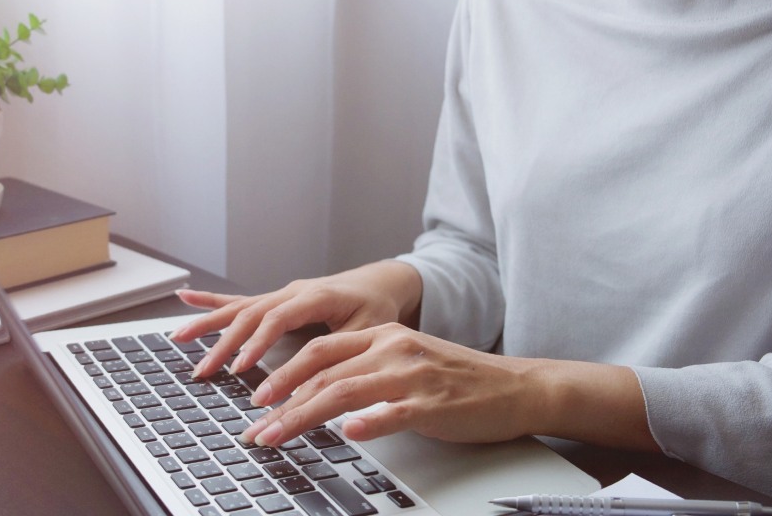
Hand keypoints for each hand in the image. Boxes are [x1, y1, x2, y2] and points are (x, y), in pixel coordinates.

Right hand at [170, 260, 421, 377]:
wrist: (379, 282)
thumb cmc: (376, 306)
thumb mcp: (368, 331)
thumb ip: (341, 353)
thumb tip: (315, 386)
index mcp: (316, 295)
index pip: (278, 318)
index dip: (257, 343)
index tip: (241, 368)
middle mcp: (292, 291)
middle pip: (250, 315)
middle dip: (224, 344)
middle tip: (205, 372)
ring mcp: (281, 294)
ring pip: (240, 308)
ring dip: (209, 324)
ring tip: (180, 338)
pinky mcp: (275, 300)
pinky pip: (240, 301)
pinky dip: (211, 301)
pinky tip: (186, 298)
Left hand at [239, 323, 543, 446]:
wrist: (516, 386)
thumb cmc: (458, 379)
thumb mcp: (407, 361)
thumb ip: (365, 370)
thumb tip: (320, 395)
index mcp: (383, 336)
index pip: (319, 351)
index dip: (283, 374)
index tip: (257, 398)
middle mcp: (392, 348)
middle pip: (322, 373)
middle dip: (281, 401)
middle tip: (255, 426)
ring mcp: (412, 375)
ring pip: (344, 392)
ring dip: (302, 416)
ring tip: (276, 436)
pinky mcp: (433, 404)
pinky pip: (394, 412)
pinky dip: (368, 422)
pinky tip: (349, 433)